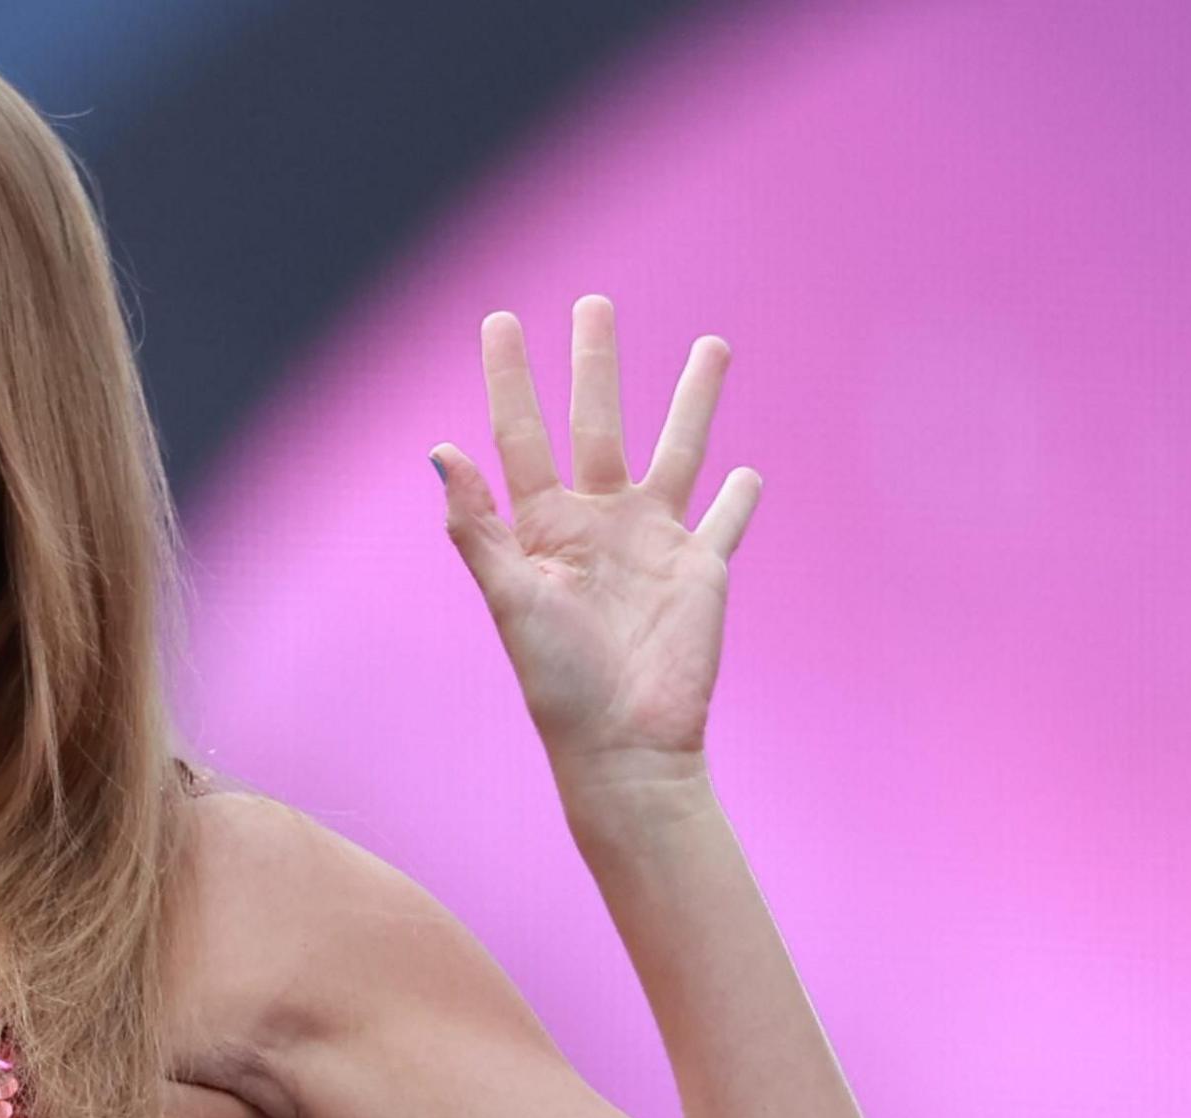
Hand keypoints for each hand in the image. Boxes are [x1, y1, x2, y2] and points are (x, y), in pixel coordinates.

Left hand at [430, 296, 761, 782]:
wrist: (624, 743)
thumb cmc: (556, 681)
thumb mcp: (508, 599)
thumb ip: (476, 527)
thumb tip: (440, 450)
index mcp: (542, 525)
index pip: (521, 433)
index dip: (510, 377)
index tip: (499, 319)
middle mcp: (597, 522)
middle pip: (598, 422)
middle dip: (596, 364)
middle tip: (595, 301)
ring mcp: (653, 541)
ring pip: (679, 449)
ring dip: (694, 400)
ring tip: (712, 344)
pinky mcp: (702, 569)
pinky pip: (725, 522)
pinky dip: (741, 499)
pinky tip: (751, 471)